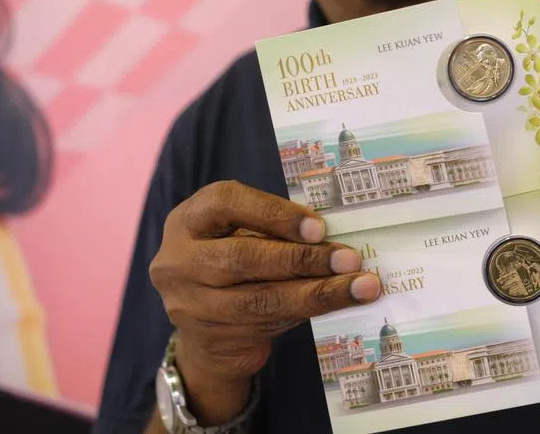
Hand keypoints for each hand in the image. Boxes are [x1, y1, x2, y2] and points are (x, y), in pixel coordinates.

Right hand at [148, 180, 381, 382]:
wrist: (205, 330)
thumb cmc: (233, 261)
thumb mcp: (238, 232)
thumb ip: (270, 227)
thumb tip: (331, 232)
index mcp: (188, 219)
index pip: (226, 203)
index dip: (274, 213)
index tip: (318, 226)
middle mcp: (179, 260)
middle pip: (244, 257)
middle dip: (303, 258)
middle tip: (350, 259)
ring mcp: (190, 304)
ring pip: (261, 299)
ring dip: (317, 292)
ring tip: (360, 286)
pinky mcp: (211, 337)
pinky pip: (267, 324)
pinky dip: (308, 311)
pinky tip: (338, 303)